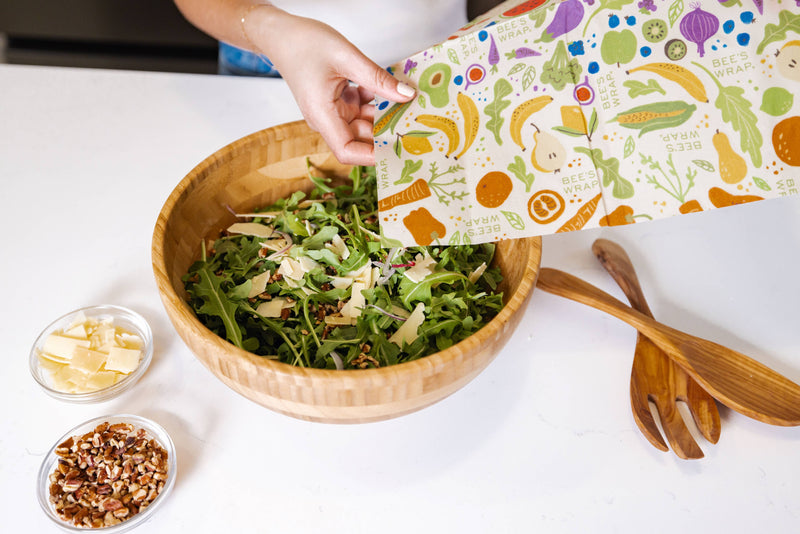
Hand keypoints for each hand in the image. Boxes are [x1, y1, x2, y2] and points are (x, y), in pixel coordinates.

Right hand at [254, 9, 414, 164]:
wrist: (282, 34)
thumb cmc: (304, 44)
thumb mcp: (347, 57)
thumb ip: (377, 79)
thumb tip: (406, 96)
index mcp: (322, 115)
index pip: (346, 150)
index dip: (371, 156)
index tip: (397, 150)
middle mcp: (327, 119)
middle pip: (360, 138)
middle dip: (386, 132)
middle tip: (414, 123)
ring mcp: (332, 111)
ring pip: (364, 122)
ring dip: (384, 114)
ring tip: (408, 104)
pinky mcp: (337, 102)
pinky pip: (361, 108)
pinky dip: (376, 100)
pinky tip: (392, 90)